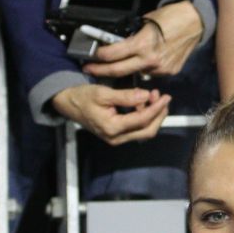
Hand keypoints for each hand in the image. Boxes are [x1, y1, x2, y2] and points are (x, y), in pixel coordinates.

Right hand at [51, 83, 170, 144]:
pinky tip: (144, 103)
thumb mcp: (103, 93)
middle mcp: (116, 138)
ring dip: (153, 116)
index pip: (142, 120)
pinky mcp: (117, 135)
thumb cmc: (83, 97)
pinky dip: (145, 117)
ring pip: (144, 132)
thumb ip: (126, 96)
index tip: (165, 96)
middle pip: (147, 131)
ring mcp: (116, 139)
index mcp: (112, 128)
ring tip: (154, 97)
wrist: (68, 103)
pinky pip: (136, 130)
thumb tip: (146, 95)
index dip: (156, 108)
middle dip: (159, 115)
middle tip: (163, 98)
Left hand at [84, 1, 202, 80]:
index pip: (113, 55)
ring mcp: (160, 68)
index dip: (98, 57)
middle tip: (90, 70)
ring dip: (129, 67)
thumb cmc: (171, 17)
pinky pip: (152, 72)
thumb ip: (132, 36)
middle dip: (101, 71)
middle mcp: (150, 59)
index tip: (91, 58)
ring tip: (129, 58)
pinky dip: (147, 66)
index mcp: (142, 44)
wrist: (195, 22)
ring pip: (137, 72)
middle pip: (118, 71)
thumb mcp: (146, 22)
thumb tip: (120, 43)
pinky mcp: (169, 72)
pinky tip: (150, 57)